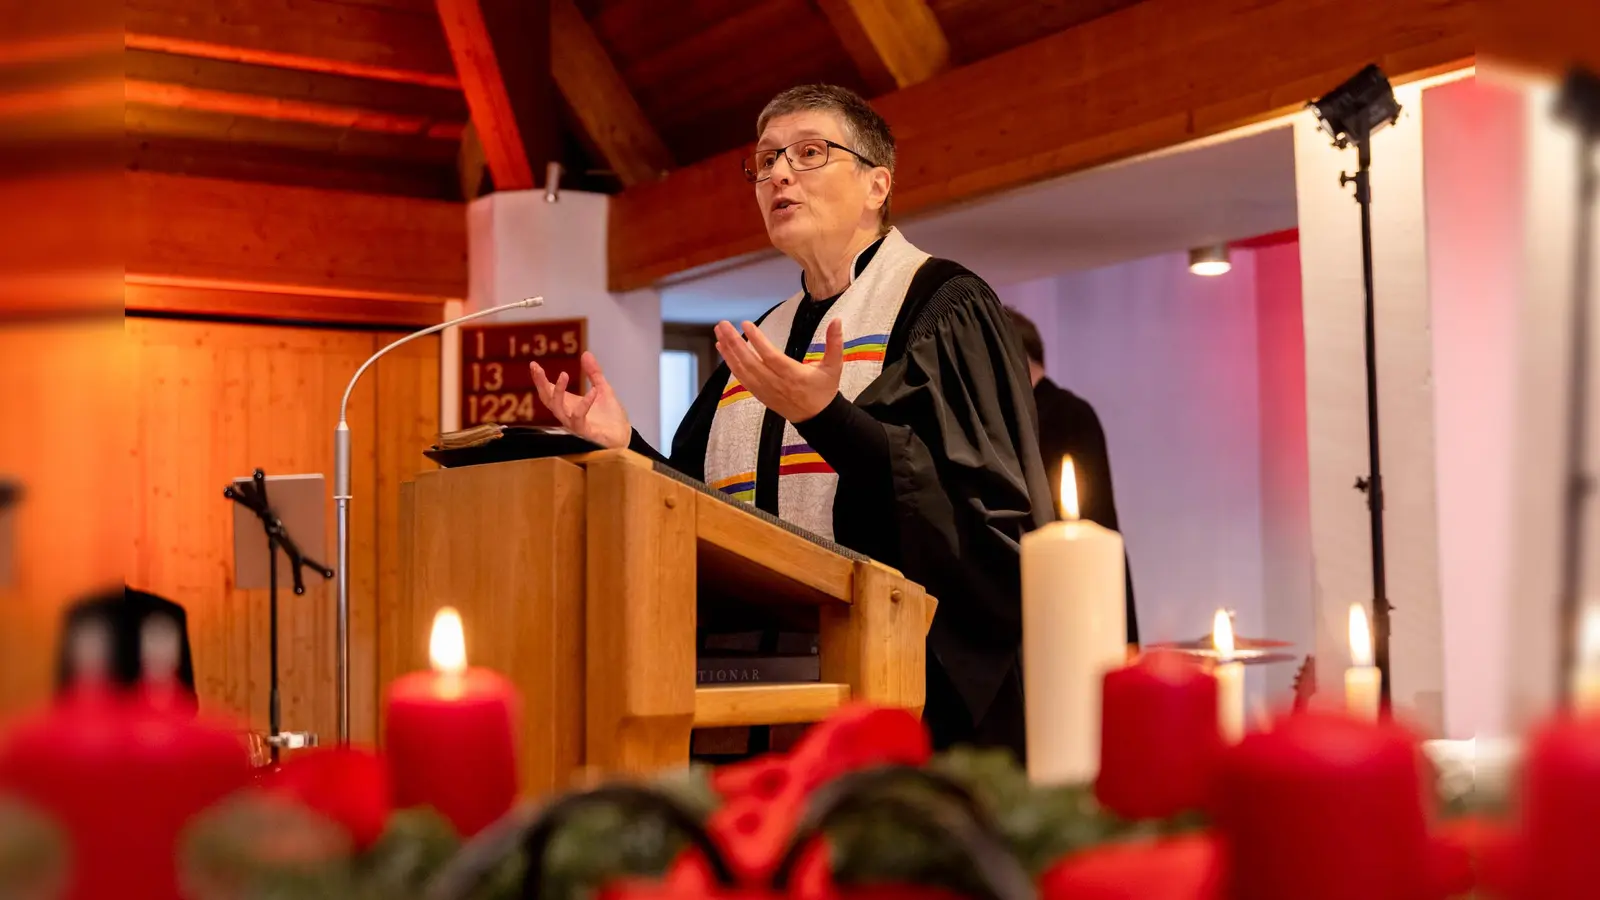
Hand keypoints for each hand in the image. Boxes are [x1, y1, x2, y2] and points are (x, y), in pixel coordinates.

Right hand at [529, 352, 631, 448]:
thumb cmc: (610, 417)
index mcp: (569, 404)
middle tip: (536, 368)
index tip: (533, 364)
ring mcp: (575, 424)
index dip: (539, 379)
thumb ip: (594, 373)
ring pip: (558, 409)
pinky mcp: (586, 432)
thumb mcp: (603, 389)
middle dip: (540, 384)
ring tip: (563, 374)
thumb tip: (586, 353)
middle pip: (547, 400)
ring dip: (558, 392)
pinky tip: (593, 391)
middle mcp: (568, 414)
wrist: (624, 436)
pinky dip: (584, 404)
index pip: (549, 392)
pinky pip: (579, 418)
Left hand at [714, 317, 843, 422]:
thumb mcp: (834, 366)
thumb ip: (835, 343)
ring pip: (742, 370)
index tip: (746, 325)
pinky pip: (741, 378)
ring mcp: (765, 390)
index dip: (757, 341)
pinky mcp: (760, 394)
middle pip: (750, 362)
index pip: (771, 356)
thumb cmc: (824, 390)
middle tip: (723, 324)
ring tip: (719, 333)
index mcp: (793, 375)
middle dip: (734, 342)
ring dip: (728, 351)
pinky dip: (731, 364)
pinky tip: (723, 350)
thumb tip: (837, 320)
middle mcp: (776, 383)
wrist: (817, 418)